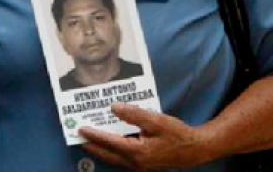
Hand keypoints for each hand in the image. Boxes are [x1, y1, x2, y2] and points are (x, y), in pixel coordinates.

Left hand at [79, 104, 213, 170]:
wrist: (194, 150)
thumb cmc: (177, 134)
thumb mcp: (156, 120)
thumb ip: (134, 114)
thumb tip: (114, 107)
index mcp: (137, 152)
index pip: (109, 142)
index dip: (94, 135)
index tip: (81, 129)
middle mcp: (135, 162)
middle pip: (107, 154)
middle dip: (92, 145)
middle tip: (78, 136)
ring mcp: (139, 166)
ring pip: (114, 159)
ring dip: (101, 149)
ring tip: (89, 139)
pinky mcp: (143, 165)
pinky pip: (122, 159)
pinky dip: (112, 151)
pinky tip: (110, 143)